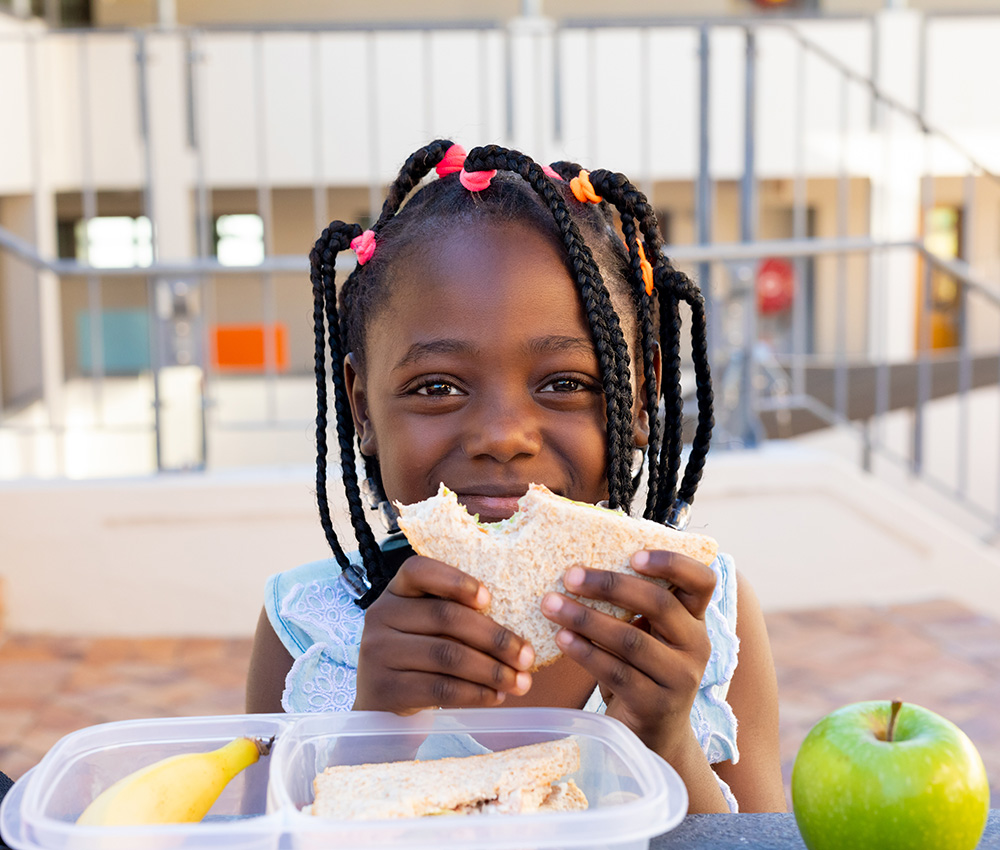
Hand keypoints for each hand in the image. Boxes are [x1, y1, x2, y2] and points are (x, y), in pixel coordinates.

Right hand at [353, 555, 534, 713]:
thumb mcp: (426, 624)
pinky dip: (475, 693)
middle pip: (445, 617)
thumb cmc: (418, 653)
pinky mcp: (385, 689)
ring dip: (491, 670)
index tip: (489, 598)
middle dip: (494, 638)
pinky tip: (496, 696)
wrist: (381, 698)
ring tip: (520, 681)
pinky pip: (439, 689)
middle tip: (526, 656)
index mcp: (396, 590)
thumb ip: (457, 616)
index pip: (418, 570)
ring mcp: (379, 653)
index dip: (455, 581)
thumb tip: (519, 633)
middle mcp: (382, 615)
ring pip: (447, 656)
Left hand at [540, 550, 716, 758]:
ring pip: (631, 640)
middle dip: (611, 585)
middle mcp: (696, 646)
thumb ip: (635, 607)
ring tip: (552, 605)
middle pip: (659, 604)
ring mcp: (680, 678)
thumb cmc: (643, 672)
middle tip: (570, 576)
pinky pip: (616, 672)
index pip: (703, 581)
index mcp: (696, 620)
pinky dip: (584, 653)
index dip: (672, 563)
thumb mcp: (650, 636)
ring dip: (586, 619)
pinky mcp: (656, 705)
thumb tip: (581, 567)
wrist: (655, 736)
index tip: (634, 555)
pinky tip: (561, 639)